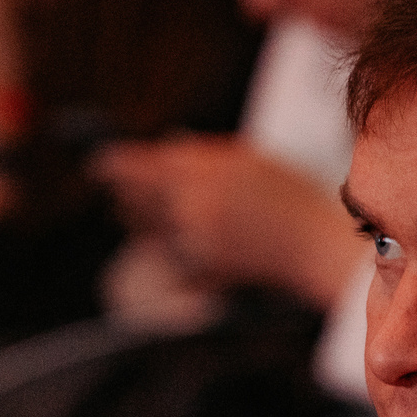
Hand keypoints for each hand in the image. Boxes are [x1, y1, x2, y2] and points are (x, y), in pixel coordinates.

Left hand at [90, 135, 361, 309]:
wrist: (317, 245)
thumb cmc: (292, 196)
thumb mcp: (250, 159)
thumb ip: (204, 155)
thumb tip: (165, 149)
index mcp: (200, 169)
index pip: (138, 165)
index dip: (115, 163)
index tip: (99, 162)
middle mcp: (188, 203)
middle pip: (135, 197)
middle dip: (125, 190)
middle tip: (115, 185)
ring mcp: (193, 239)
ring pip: (147, 226)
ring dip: (141, 216)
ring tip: (141, 207)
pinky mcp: (200, 267)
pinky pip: (170, 251)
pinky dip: (169, 242)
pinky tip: (183, 234)